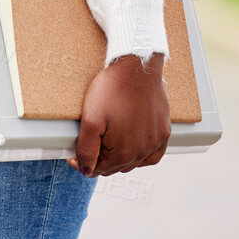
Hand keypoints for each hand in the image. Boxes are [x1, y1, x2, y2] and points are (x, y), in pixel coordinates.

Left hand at [67, 52, 169, 176]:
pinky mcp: (163, 132)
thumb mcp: (90, 120)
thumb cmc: (113, 90)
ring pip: (133, 161)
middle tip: (91, 141)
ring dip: (119, 156)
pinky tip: (132, 146)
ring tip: (108, 139)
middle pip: (115, 167)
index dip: (83, 162)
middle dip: (100, 158)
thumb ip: (86, 149)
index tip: (74, 151)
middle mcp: (142, 153)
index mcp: (123, 154)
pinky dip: (141, 154)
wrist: (136, 68)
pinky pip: (152, 155)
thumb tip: (85, 170)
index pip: (98, 170)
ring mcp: (154, 143)